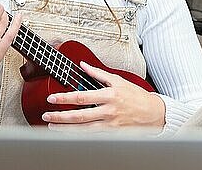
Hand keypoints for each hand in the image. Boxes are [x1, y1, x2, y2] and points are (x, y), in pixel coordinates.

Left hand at [42, 61, 164, 131]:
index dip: (65, 98)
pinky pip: (92, 135)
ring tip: (52, 125)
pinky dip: (78, 135)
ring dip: (65, 128)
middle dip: (60, 116)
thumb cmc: (136, 96)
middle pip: (79, 116)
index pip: (82, 97)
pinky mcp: (112, 134)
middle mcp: (109, 111)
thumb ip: (98, 73)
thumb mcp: (118, 80)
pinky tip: (68, 133)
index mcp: (109, 95)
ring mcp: (110, 125)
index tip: (52, 98)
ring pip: (83, 129)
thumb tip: (83, 65)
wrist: (153, 114)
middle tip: (47, 114)